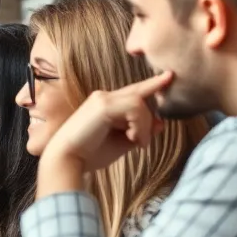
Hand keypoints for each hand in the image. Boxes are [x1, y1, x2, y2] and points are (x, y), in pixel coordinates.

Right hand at [41, 72, 171, 174]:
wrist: (67, 160)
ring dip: (144, 126)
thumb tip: (161, 123)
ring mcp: (103, 99)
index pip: (133, 91)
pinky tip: (134, 140)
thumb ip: (141, 131)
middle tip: (146, 131)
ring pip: (139, 103)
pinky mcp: (103, 105)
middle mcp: (103, 97)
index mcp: (105, 103)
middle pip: (139, 94)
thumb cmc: (91, 153)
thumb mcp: (123, 142)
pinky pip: (135, 109)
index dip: (151, 84)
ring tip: (137, 143)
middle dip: (150, 105)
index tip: (168, 76)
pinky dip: (140, 127)